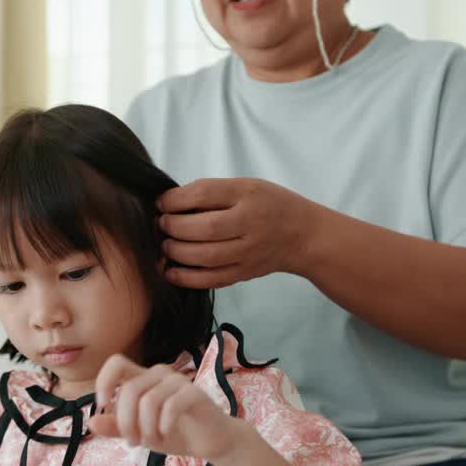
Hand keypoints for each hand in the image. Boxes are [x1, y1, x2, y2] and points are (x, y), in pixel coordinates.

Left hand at [87, 354, 243, 462]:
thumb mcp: (140, 434)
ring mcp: (177, 382)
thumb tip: (92, 421)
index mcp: (142, 379)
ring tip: (153, 441)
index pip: (116, 363)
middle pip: (129, 390)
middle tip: (134, 442)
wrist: (211, 441)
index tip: (103, 404)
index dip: (104, 380)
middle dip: (126, 422)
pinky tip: (167, 433)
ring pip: (148, 400)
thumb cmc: (174, 433)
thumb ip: (117, 428)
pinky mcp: (194, 393)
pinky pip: (170, 405)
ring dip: (146, 429)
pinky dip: (164, 425)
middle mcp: (158, 375)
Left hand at [158, 178, 323, 288]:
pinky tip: (170, 272)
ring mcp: (248, 252)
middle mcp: (250, 223)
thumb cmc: (269, 205)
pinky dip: (187, 278)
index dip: (175, 200)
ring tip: (166, 245)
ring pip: (205, 257)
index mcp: (248, 195)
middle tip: (162, 224)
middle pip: (203, 228)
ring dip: (177, 252)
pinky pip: (212, 279)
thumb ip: (212, 193)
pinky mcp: (245, 273)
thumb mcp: (246, 186)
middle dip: (173, 227)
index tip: (162, 203)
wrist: (303, 235)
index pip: (204, 194)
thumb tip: (170, 204)